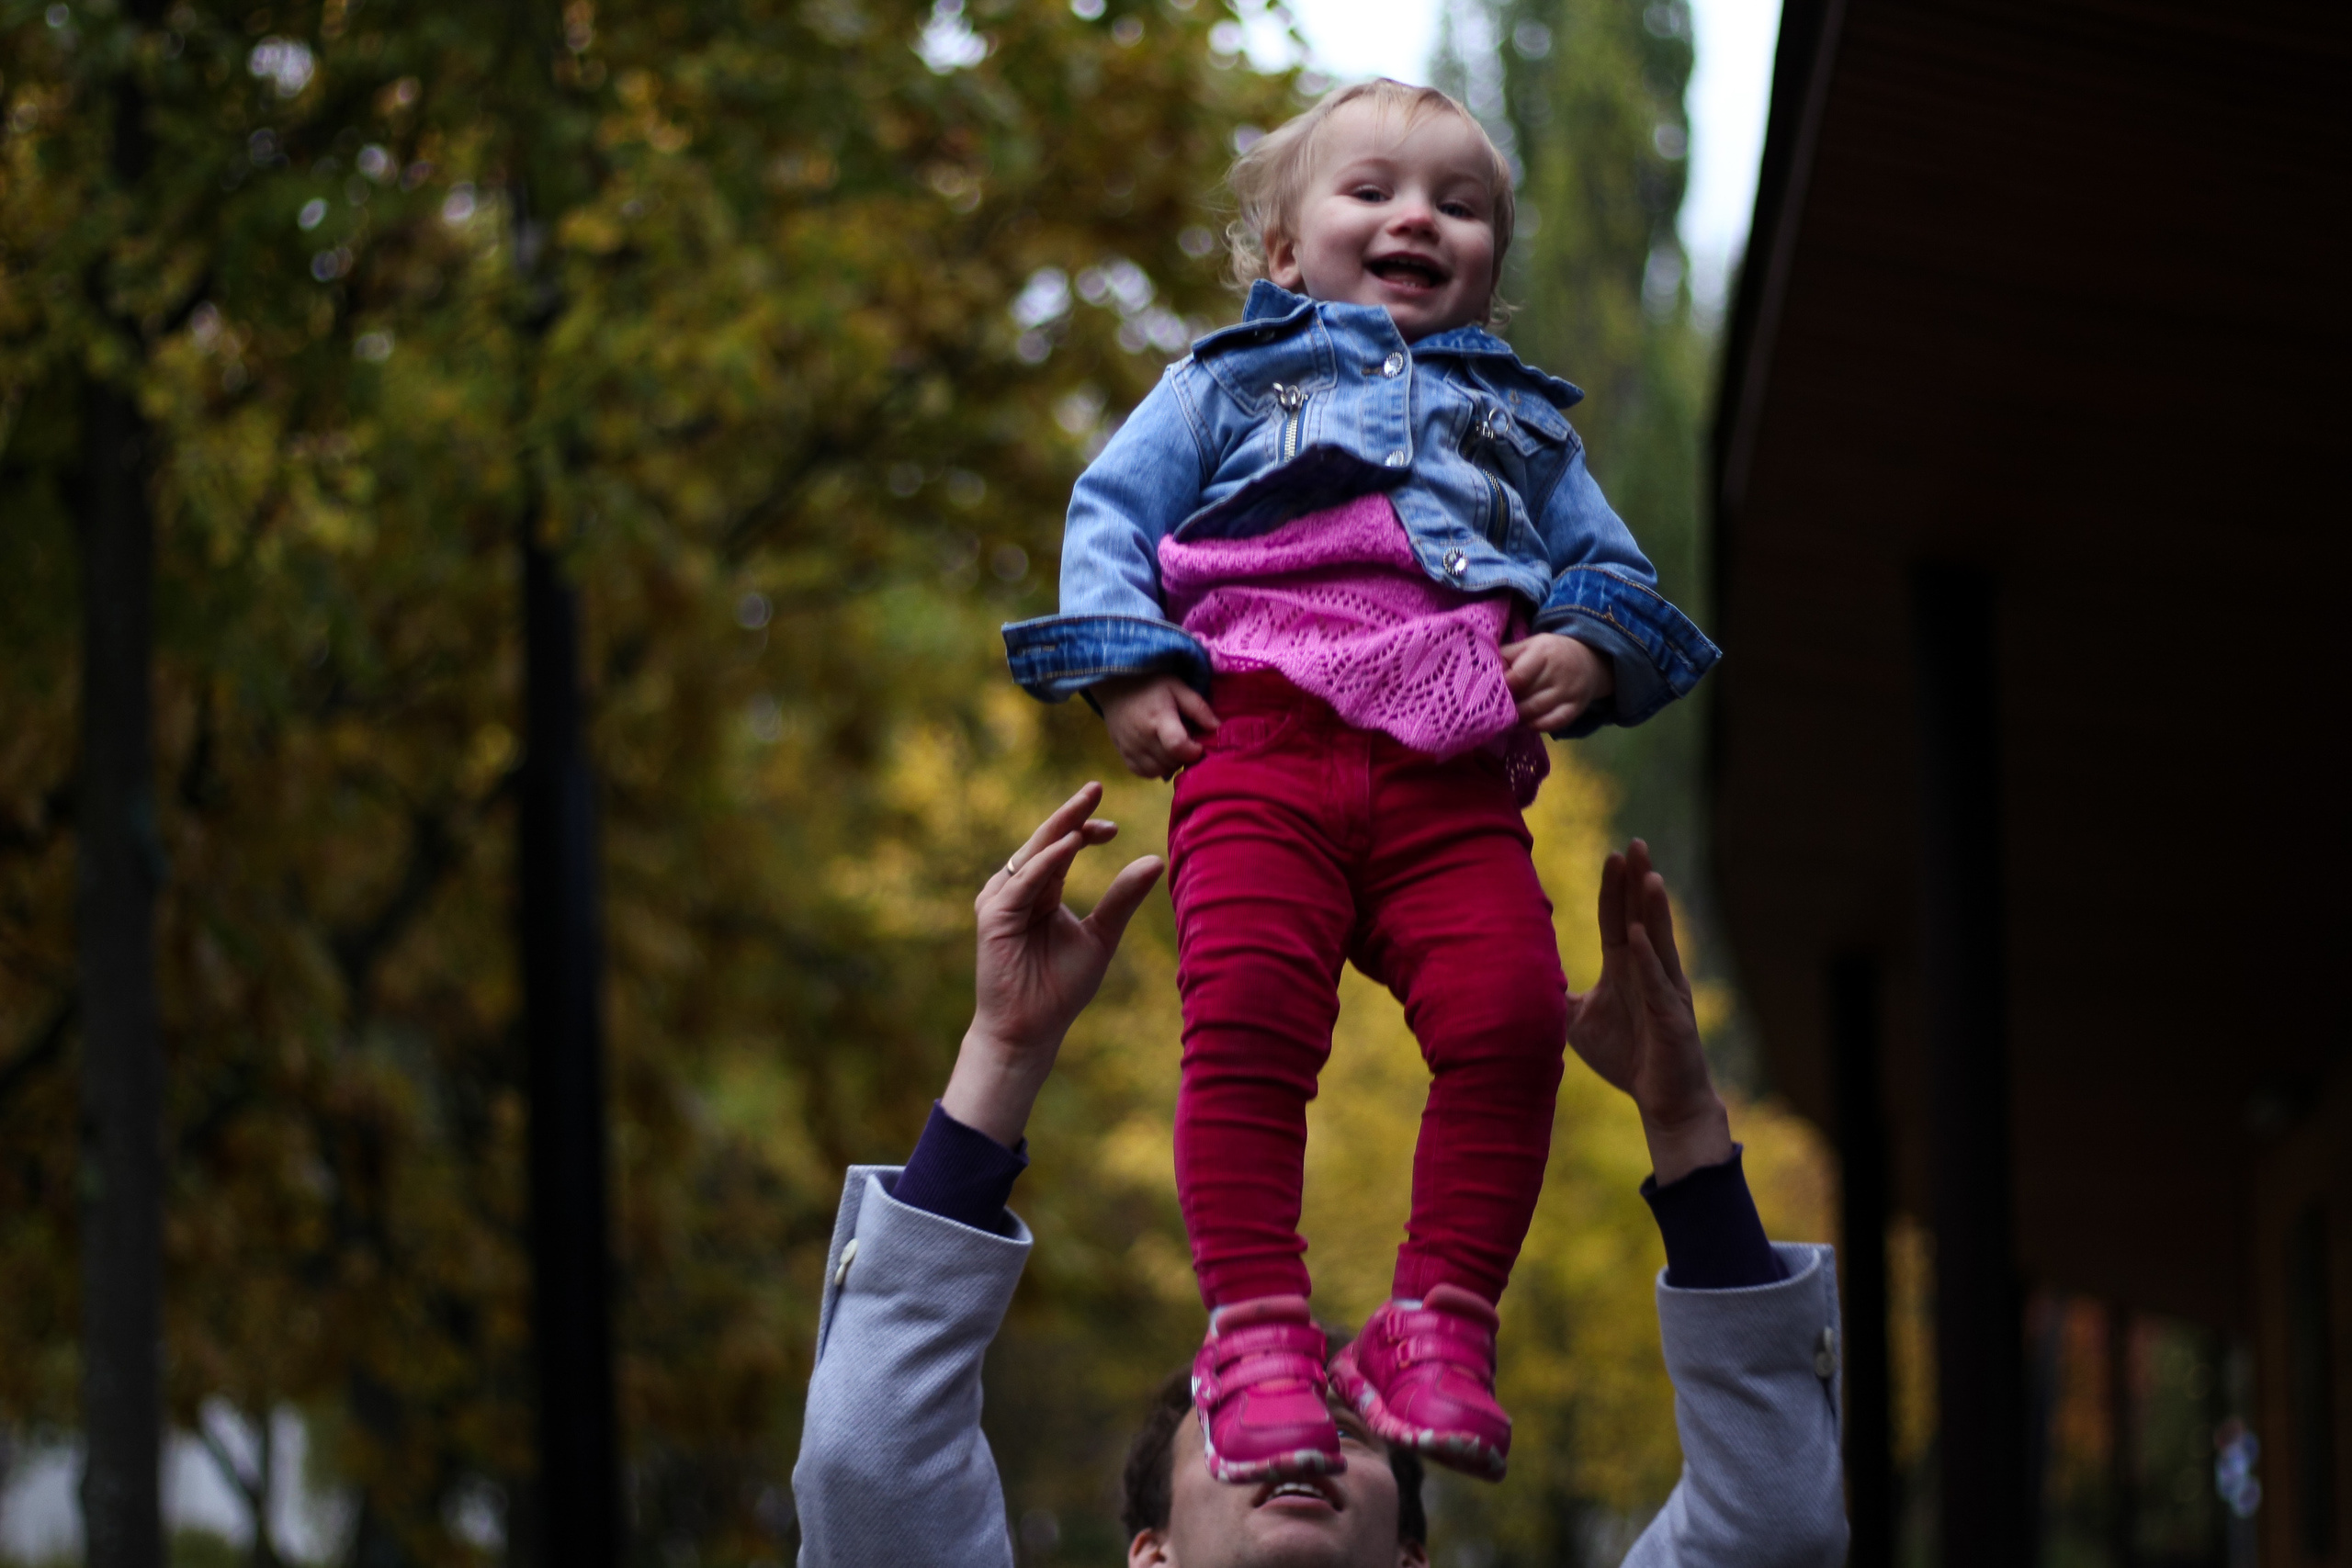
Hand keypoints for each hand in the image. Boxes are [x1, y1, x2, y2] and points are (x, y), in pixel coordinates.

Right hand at [940, 782, 1165, 1146]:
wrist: (1031, 1030)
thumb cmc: (1061, 988)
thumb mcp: (1101, 936)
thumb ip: (1122, 899)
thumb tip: (1155, 860)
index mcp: (1041, 890)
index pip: (1062, 848)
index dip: (1086, 829)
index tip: (1116, 826)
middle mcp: (1017, 889)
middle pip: (1046, 841)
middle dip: (1072, 814)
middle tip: (1097, 787)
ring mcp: (1001, 900)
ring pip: (1033, 854)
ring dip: (1060, 830)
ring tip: (1088, 806)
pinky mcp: (993, 916)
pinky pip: (1024, 880)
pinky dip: (1046, 862)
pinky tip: (1069, 846)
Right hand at [1094, 673, 1219, 779]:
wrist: (1114, 685)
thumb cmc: (1150, 684)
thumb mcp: (1177, 687)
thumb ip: (1198, 708)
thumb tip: (1218, 729)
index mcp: (1158, 718)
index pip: (1178, 746)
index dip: (1193, 751)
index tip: (1198, 744)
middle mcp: (1142, 737)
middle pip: (1171, 762)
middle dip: (1185, 756)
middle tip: (1187, 741)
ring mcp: (1130, 748)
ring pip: (1159, 772)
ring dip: (1171, 764)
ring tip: (1173, 747)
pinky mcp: (1123, 755)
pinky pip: (1144, 774)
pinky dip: (1156, 769)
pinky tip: (1160, 754)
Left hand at [1499, 633, 1613, 732]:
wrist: (1590, 659)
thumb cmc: (1549, 652)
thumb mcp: (1529, 645)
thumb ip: (1506, 656)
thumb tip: (1480, 670)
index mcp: (1543, 652)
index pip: (1518, 676)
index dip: (1502, 689)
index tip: (1490, 695)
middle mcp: (1558, 672)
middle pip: (1526, 696)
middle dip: (1508, 705)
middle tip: (1494, 710)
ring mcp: (1569, 691)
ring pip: (1537, 712)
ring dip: (1518, 719)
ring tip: (1505, 720)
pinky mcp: (1576, 707)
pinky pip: (1554, 724)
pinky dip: (1536, 727)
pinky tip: (1524, 726)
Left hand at [1562, 839, 1731, 1184]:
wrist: (1663, 1102)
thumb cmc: (1627, 1056)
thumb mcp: (1579, 1022)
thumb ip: (1558, 996)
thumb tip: (1523, 978)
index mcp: (1627, 967)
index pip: (1618, 919)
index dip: (1614, 889)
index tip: (1612, 853)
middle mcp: (1649, 971)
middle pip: (1643, 917)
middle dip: (1637, 881)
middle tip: (1635, 843)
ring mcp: (1665, 991)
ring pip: (1659, 942)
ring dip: (1653, 910)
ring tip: (1649, 875)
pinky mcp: (1672, 1017)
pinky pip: (1659, 984)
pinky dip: (1649, 960)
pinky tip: (1642, 936)